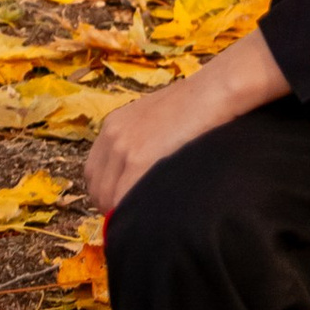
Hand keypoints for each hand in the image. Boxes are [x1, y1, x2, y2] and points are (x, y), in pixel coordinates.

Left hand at [86, 31, 287, 213]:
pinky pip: (125, 201)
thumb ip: (141, 142)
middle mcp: (112, 135)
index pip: (95, 174)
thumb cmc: (196, 104)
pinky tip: (153, 217)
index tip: (125, 204)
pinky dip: (136, 215)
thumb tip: (142, 174)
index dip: (109, 194)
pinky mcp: (138, 160)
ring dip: (125, 213)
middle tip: (139, 216)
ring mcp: (124, 148)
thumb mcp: (157, 119)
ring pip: (109, 199)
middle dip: (114, 208)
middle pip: (98, 189)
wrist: (215, 90)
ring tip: (148, 219)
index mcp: (113, 125)